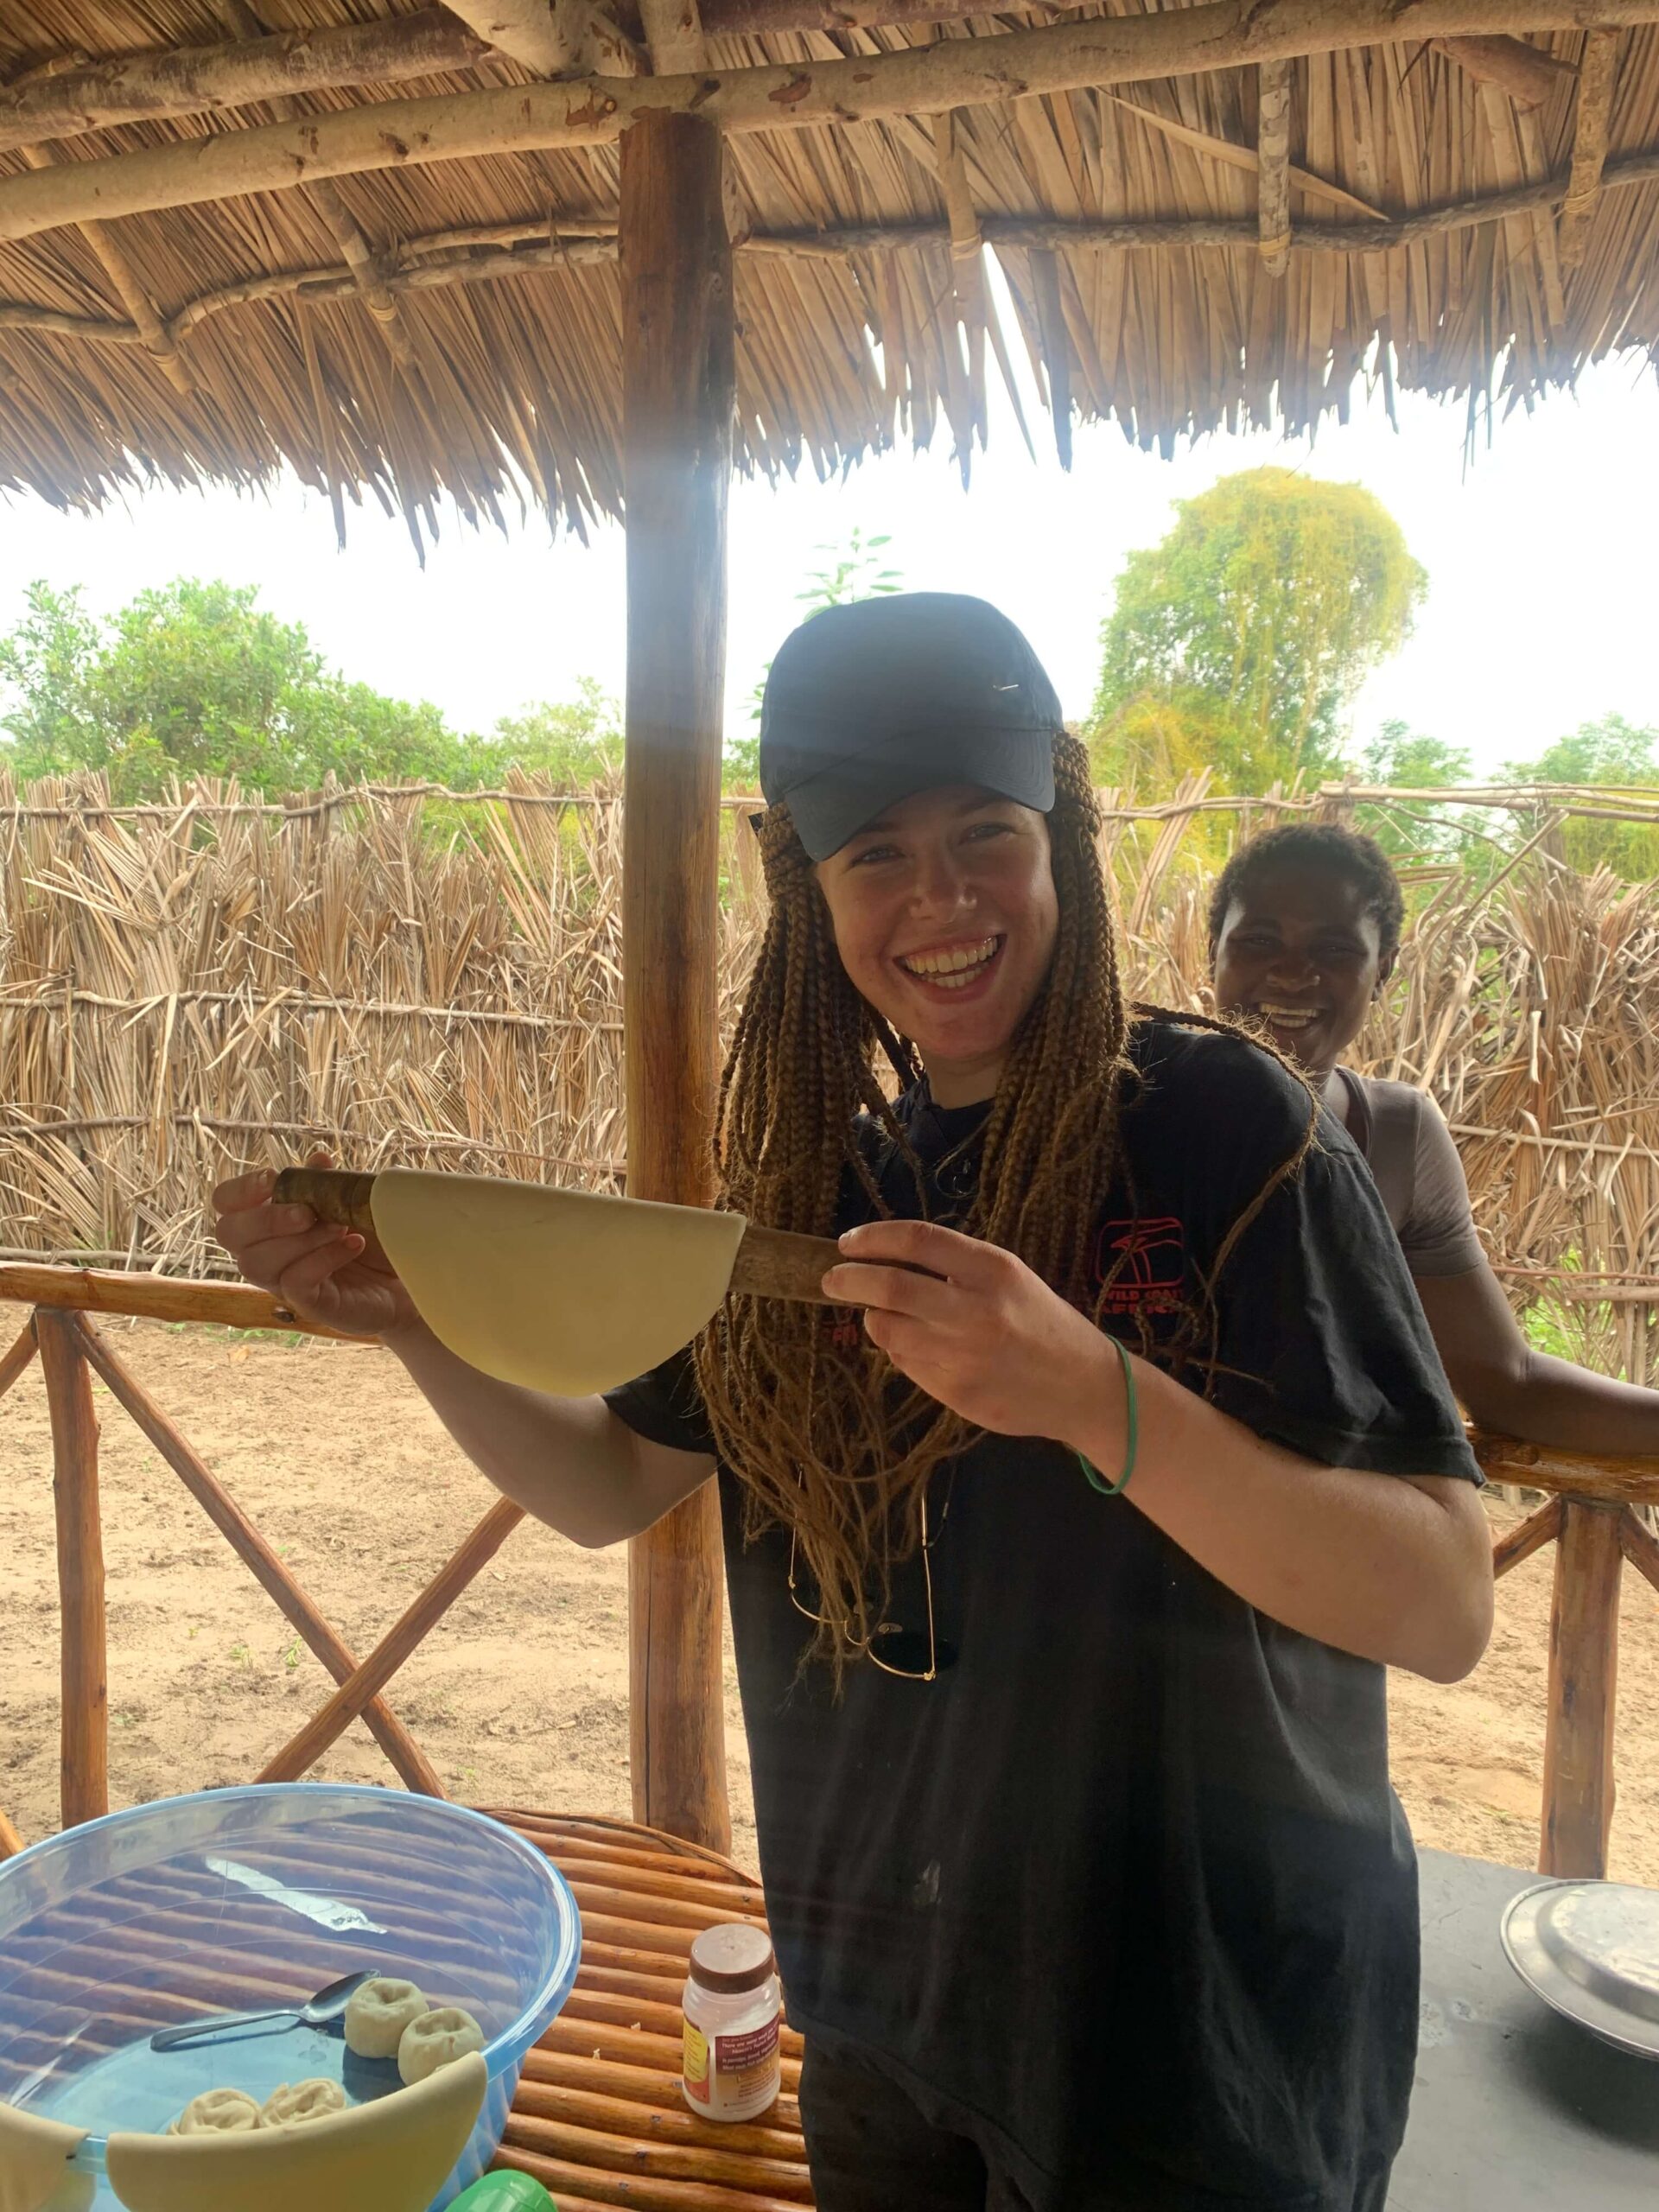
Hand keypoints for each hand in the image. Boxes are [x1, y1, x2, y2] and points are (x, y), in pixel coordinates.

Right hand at [212, 1149, 420, 1343]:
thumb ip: (329, 1183)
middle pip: (229, 1235)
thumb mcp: (352, 1201)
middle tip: (308, 1211)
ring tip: (341, 1226)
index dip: (239, 1190)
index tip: (272, 1178)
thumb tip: (318, 1159)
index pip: (225, 1205)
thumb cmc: (373, 1234)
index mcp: (268, 1222)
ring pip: (257, 1262)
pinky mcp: (308, 1304)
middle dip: (266, 1218)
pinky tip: (352, 1244)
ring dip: (300, 1239)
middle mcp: (266, 1253)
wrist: (410, 1273)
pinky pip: (294, 1282)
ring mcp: (283, 1282)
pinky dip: (323, 1258)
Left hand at [822, 1219, 1125, 1449]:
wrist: (1081, 1386)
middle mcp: (976, 1309)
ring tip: (880, 1314)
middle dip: (848, 1280)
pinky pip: (907, 1363)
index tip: (846, 1243)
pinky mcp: (956, 1392)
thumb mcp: (1008, 1277)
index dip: (872, 1238)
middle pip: (889, 1286)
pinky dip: (899, 1350)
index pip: (917, 1240)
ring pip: (888, 1330)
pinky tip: (916, 1346)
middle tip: (831, 1279)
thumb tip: (883, 1258)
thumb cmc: (1040, 1321)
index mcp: (992, 1269)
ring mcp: (964, 1355)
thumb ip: (954, 1268)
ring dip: (873, 1318)